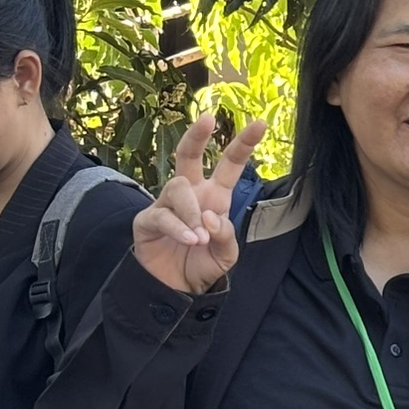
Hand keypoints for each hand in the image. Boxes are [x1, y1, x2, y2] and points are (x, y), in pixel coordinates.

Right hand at [132, 114, 264, 294]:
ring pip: (178, 187)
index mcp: (215, 196)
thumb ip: (226, 236)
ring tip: (199, 239)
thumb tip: (211, 217)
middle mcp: (190, 194)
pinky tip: (190, 240)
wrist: (176, 288)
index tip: (260, 123)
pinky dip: (179, 228)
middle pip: (189, 156)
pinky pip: (162, 215)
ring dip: (191, 211)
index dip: (243, 145)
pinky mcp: (147, 220)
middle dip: (197, 136)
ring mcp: (166, 204)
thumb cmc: (203, 264)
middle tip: (207, 120)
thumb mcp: (226, 254)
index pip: (230, 165)